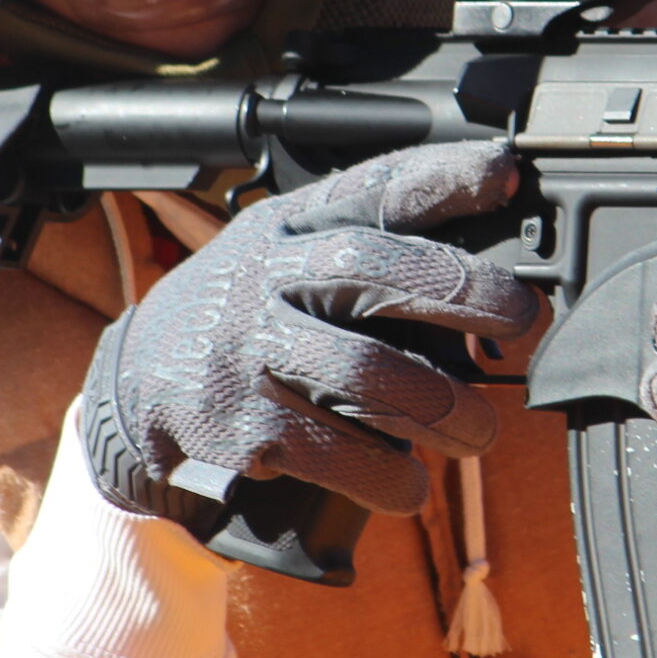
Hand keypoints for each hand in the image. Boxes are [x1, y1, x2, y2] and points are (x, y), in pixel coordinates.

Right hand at [77, 141, 538, 522]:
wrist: (135, 390)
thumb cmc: (247, 319)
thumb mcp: (287, 257)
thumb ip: (370, 254)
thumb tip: (495, 275)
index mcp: (289, 227)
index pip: (370, 186)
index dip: (440, 176)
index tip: (505, 173)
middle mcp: (266, 278)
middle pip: (369, 267)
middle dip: (459, 287)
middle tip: (521, 316)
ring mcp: (249, 352)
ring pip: (363, 371)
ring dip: (440, 406)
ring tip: (479, 432)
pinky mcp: (243, 426)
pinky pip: (335, 453)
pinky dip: (388, 475)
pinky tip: (411, 484)